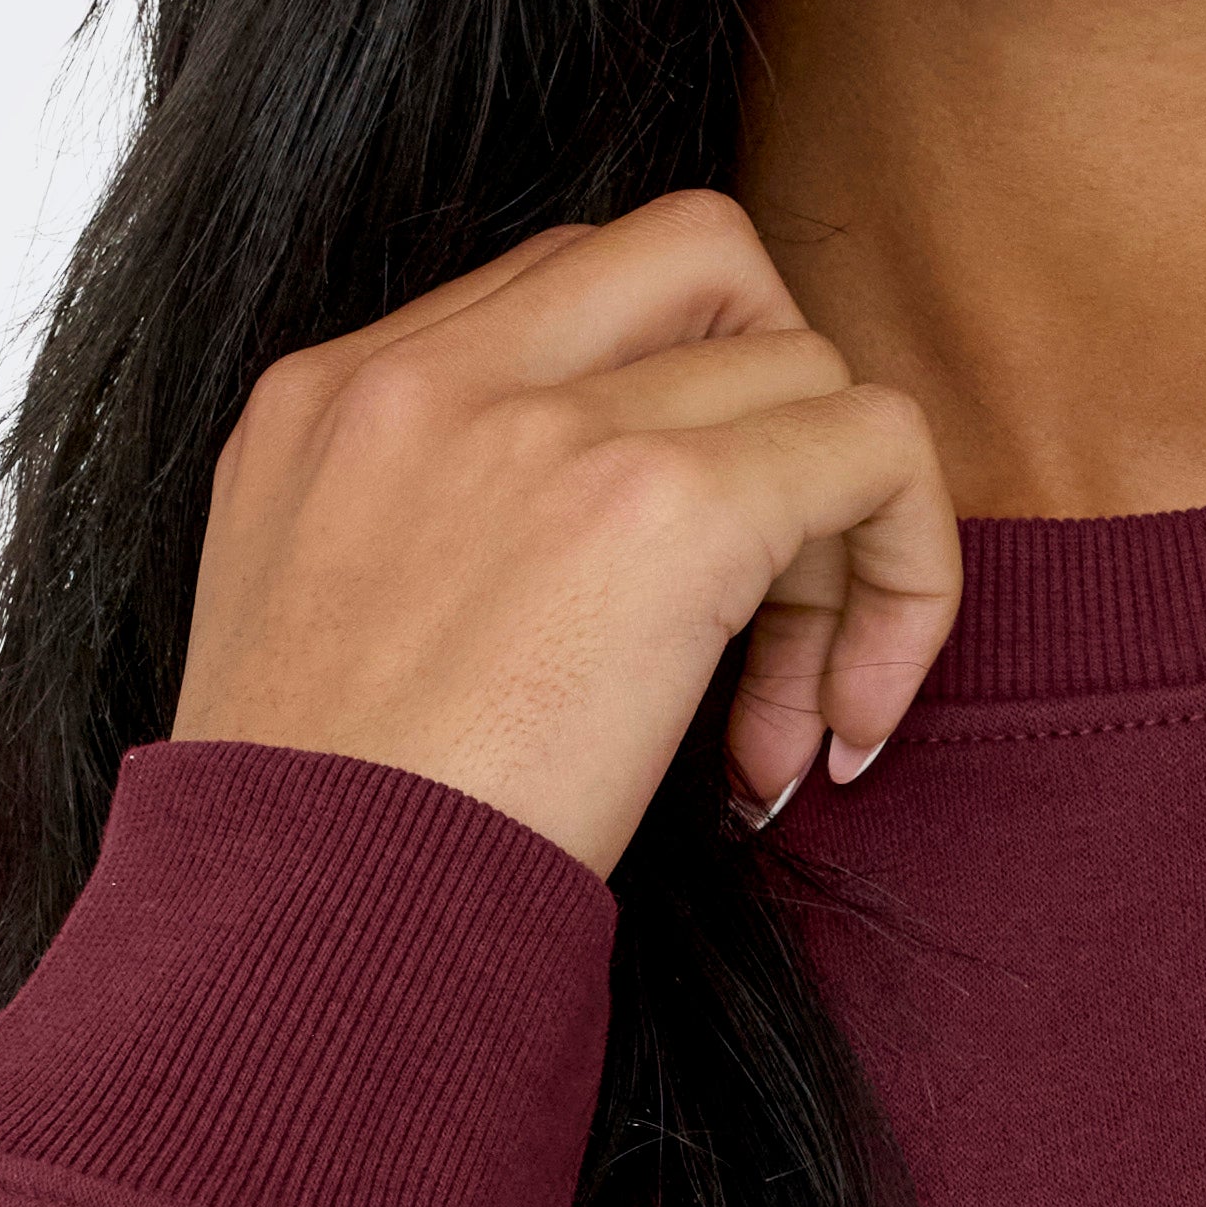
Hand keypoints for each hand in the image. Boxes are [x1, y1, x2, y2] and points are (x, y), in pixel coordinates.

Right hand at [172, 186, 957, 861]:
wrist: (299, 943)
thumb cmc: (315, 860)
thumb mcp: (309, 639)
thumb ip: (421, 540)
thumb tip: (586, 561)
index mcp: (331, 396)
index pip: (568, 288)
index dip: (665, 412)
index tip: (663, 596)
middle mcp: (429, 375)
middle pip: (698, 263)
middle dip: (768, 417)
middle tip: (761, 614)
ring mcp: (548, 426)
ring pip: (807, 367)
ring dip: (836, 547)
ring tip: (784, 728)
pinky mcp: (666, 505)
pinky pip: (878, 448)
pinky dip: (906, 575)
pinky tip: (841, 732)